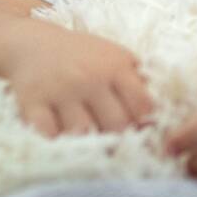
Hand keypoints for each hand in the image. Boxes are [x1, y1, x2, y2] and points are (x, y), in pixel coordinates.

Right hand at [6, 28, 156, 138]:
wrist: (32, 43)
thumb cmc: (82, 55)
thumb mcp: (115, 57)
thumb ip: (138, 81)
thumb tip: (164, 115)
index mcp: (115, 67)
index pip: (142, 106)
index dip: (147, 126)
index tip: (146, 138)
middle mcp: (89, 79)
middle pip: (116, 125)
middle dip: (122, 142)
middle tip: (122, 153)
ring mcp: (60, 92)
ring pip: (84, 133)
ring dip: (90, 146)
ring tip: (95, 152)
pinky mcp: (32, 103)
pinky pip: (49, 135)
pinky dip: (58, 145)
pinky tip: (64, 144)